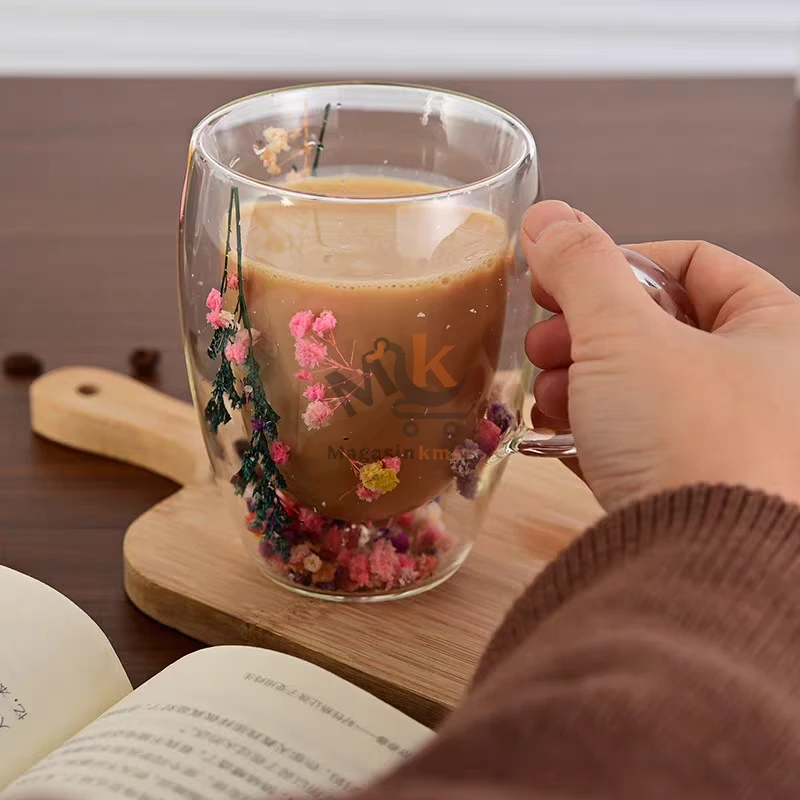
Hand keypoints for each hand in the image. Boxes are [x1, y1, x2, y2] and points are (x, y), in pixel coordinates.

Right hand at [523, 200, 799, 510]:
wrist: (699, 566)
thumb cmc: (691, 439)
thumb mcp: (623, 334)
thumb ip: (582, 266)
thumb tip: (548, 216)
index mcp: (778, 330)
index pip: (693, 263)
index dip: (617, 262)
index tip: (562, 277)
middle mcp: (768, 384)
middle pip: (659, 327)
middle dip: (587, 331)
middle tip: (544, 341)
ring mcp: (732, 440)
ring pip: (641, 385)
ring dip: (583, 381)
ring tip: (549, 396)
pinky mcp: (694, 486)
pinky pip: (638, 438)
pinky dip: (595, 428)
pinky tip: (558, 434)